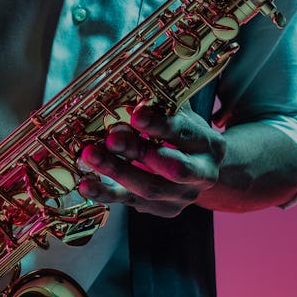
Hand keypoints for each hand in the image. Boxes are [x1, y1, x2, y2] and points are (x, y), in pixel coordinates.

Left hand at [78, 103, 225, 217]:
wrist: (198, 169)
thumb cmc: (184, 135)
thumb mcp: (181, 115)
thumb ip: (163, 104)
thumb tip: (133, 86)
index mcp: (210, 145)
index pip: (185, 134)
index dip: (160, 125)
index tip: (135, 115)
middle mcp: (202, 175)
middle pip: (172, 168)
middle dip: (140, 152)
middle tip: (111, 138)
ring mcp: (182, 197)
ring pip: (148, 188)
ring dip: (116, 171)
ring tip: (90, 155)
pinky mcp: (162, 209)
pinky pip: (130, 202)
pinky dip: (106, 193)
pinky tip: (86, 184)